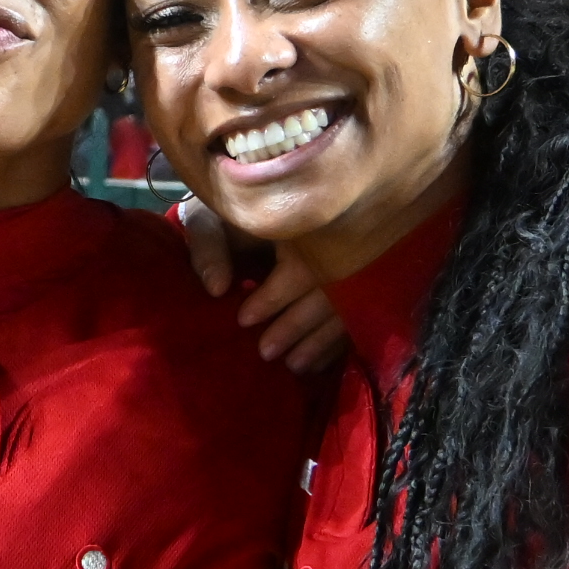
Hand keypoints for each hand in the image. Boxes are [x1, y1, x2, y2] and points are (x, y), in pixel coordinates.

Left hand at [175, 199, 346, 372]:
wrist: (250, 202)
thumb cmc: (229, 218)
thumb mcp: (211, 222)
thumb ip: (209, 250)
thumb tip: (217, 289)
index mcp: (301, 220)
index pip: (301, 263)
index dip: (274, 296)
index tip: (244, 320)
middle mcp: (335, 236)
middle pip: (329, 288)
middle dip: (297, 325)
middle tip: (266, 352)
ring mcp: (354, 257)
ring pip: (348, 304)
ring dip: (321, 339)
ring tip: (294, 366)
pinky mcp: (360, 278)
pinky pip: (358, 313)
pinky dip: (337, 340)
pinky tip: (319, 363)